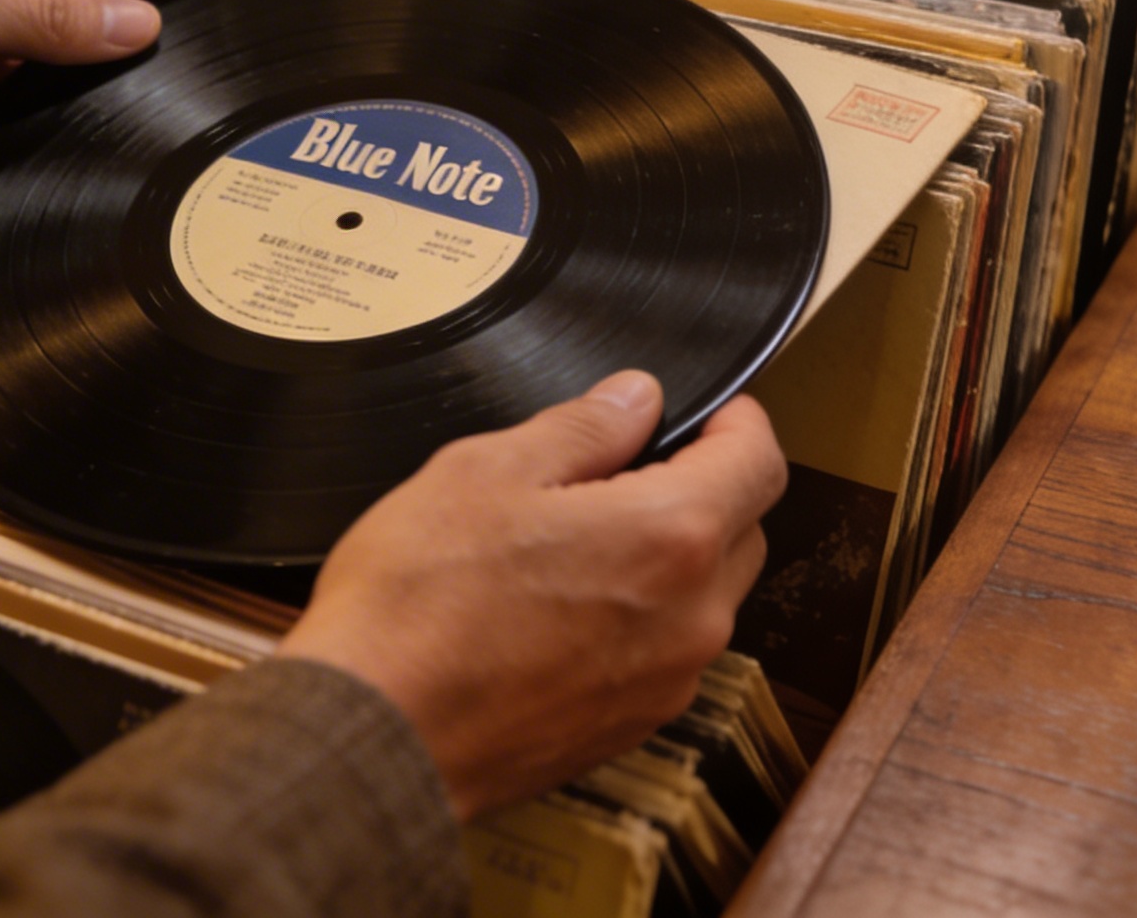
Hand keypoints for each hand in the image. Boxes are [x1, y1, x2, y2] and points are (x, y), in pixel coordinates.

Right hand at [277, 373, 786, 820]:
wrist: (377, 736)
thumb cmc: (417, 608)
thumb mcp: (486, 471)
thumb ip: (581, 428)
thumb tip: (634, 401)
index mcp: (669, 539)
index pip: (758, 463)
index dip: (738, 422)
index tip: (711, 412)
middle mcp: (690, 619)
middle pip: (742, 532)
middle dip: (704, 490)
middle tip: (626, 471)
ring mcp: (665, 684)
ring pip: (704, 599)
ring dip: (669, 561)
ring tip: (575, 544)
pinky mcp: (628, 727)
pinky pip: (663, 655)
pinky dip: (637, 621)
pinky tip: (558, 608)